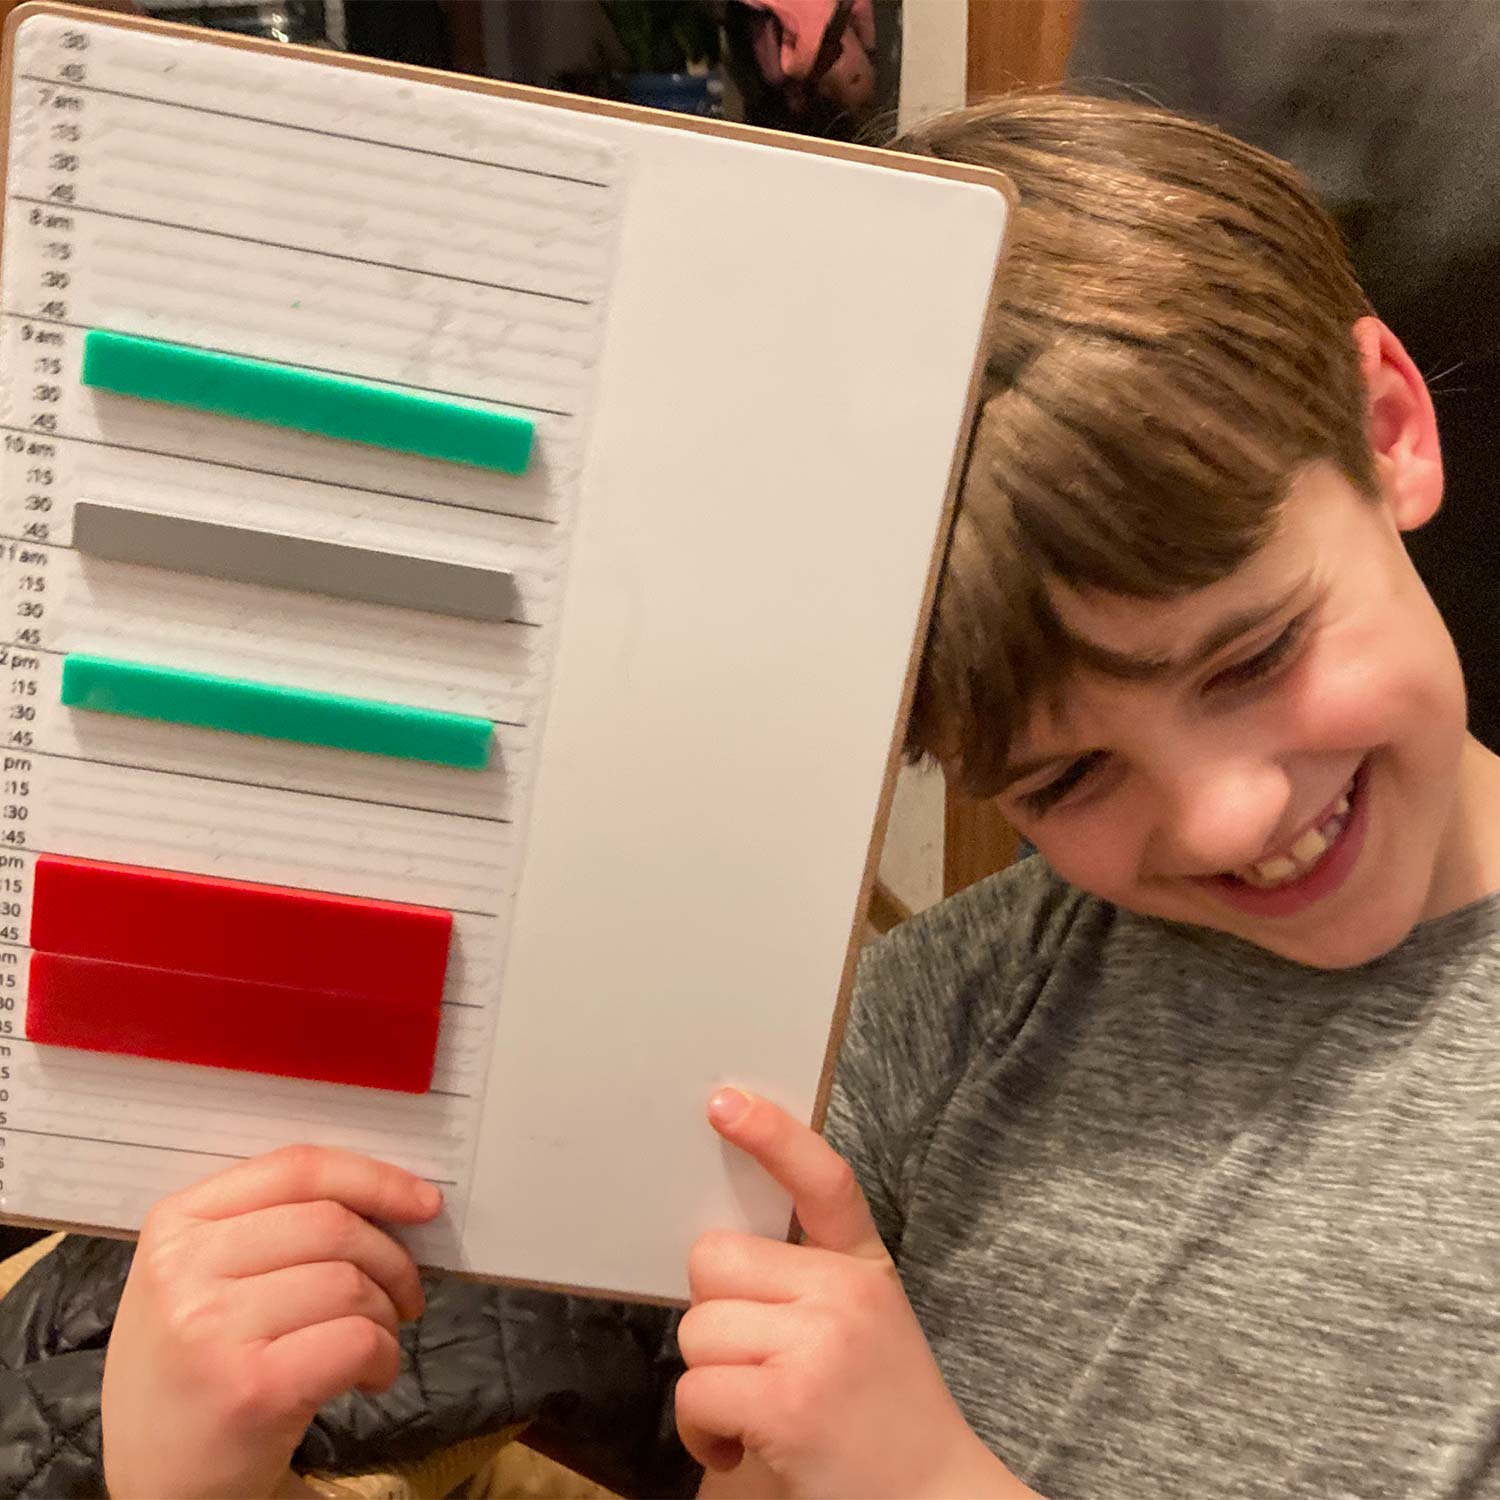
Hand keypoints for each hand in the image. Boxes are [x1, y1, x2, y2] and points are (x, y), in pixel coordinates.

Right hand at [103, 1144, 442, 1498]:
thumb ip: (272, 1226)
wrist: (156, 1485)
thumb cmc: (197, 1370)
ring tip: (375, 1343)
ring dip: (387, 1315)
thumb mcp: (202, 1279)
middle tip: (404, 1296)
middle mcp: (183, 1268)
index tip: (422, 1201)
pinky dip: (384, 1356)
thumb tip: (392, 1196)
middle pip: (333, 1223)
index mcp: (177, 1224)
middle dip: (391, 1259)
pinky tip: (371, 1376)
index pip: (298, 1168)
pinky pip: (356, 1340)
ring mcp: (210, 1328)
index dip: (374, 1179)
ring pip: (350, 1282)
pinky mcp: (250, 1388)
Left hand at [677, 1090, 1038, 1498]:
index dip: (772, 1134)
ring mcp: (821, 1344)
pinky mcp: (791, 1402)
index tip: (725, 1102)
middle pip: (715, 1260)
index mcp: (864, 1269)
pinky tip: (738, 1447)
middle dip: (714, 1316)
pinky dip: (701, 1431)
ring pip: (698, 1329)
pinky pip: (696, 1390)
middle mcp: (847, 1294)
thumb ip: (804, 1282)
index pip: (823, 1181)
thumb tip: (714, 1256)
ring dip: (707, 1381)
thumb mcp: (860, 1327)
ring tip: (752, 1412)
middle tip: (750, 1365)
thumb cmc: (879, 1420)